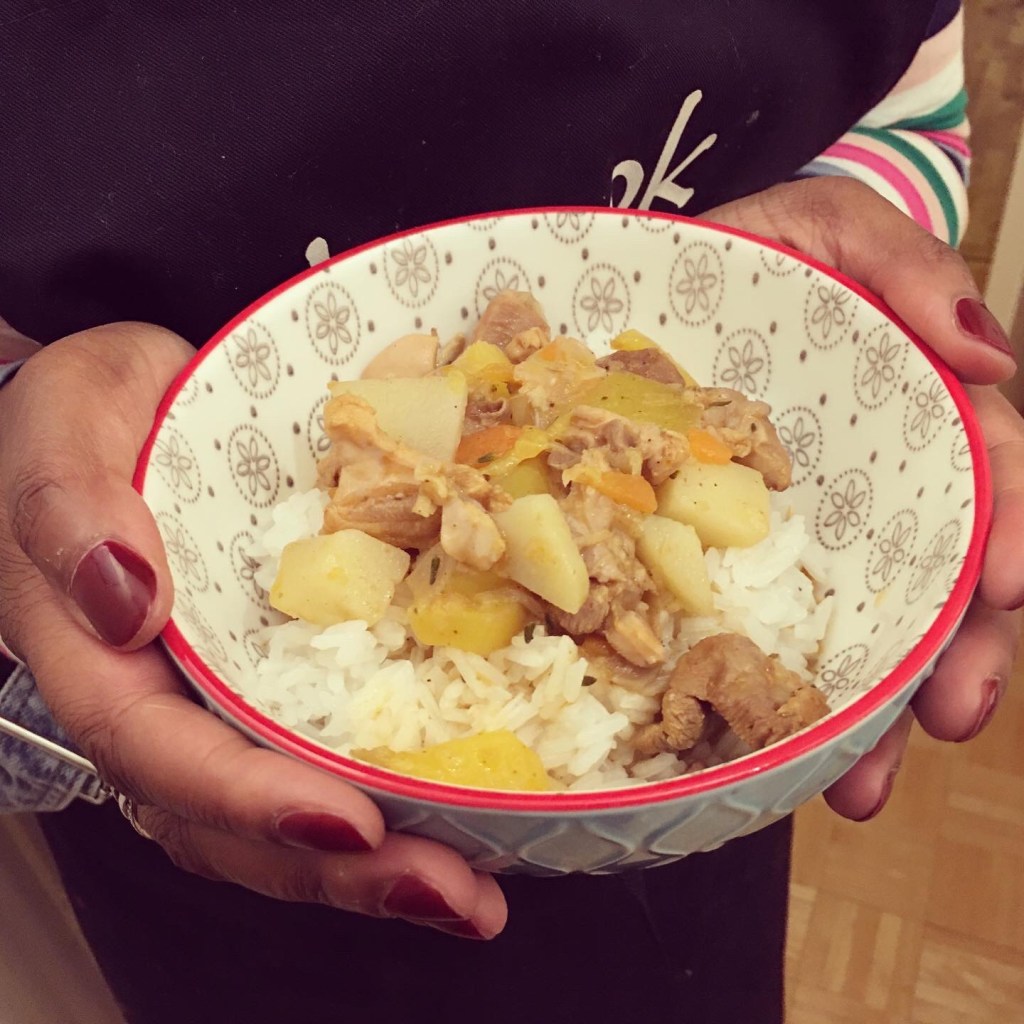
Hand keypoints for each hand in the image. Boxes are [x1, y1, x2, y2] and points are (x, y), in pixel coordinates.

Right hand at [0, 323, 505, 938]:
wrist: (138, 402)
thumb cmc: (90, 407)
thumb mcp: (67, 422)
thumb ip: (70, 507)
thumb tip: (123, 599)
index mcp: (93, 653)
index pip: (157, 751)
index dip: (246, 798)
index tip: (344, 821)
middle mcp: (155, 698)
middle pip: (229, 819)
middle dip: (336, 870)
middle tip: (450, 895)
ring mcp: (214, 697)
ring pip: (275, 813)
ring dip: (368, 866)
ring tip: (471, 895)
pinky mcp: (268, 678)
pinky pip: (315, 757)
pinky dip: (382, 801)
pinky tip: (457, 820)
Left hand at [705, 177, 1023, 819]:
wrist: (665, 291)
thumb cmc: (761, 252)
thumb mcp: (829, 227)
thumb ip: (904, 264)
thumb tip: (986, 353)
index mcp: (917, 414)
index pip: (993, 473)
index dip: (1016, 531)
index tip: (1009, 589)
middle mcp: (884, 486)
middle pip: (952, 578)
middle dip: (964, 655)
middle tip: (947, 720)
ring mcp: (817, 532)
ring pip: (875, 628)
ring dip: (880, 712)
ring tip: (859, 786)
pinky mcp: (745, 557)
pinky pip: (779, 630)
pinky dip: (787, 691)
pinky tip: (776, 751)